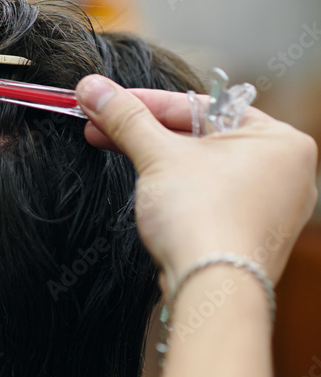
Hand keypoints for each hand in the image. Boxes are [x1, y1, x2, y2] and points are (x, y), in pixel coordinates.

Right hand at [76, 75, 317, 288]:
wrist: (212, 289)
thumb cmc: (203, 218)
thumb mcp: (157, 154)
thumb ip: (125, 117)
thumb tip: (91, 88)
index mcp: (279, 140)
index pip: (202, 105)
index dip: (146, 102)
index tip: (108, 99)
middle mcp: (285, 172)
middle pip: (200, 135)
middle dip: (145, 131)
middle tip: (101, 125)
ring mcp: (270, 207)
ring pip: (201, 166)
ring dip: (155, 158)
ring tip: (111, 146)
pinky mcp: (249, 234)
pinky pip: (208, 195)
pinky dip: (175, 187)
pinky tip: (142, 184)